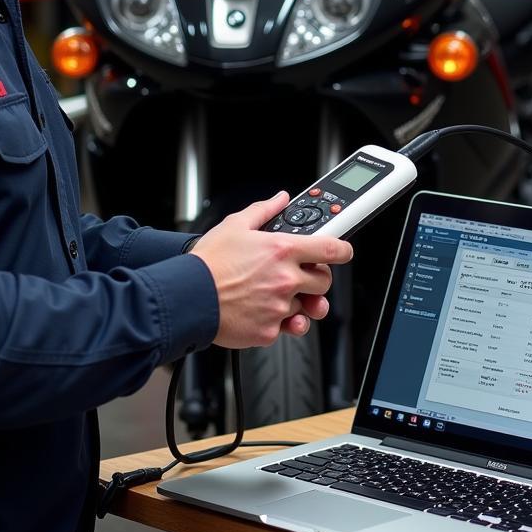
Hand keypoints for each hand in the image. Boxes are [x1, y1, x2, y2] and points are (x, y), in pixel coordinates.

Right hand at [191, 192, 352, 348]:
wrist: (188, 297)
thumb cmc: (208, 263)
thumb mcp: (235, 225)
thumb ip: (264, 210)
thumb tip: (280, 199)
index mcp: (283, 250)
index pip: (332, 249)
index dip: (343, 250)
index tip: (342, 251)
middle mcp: (286, 279)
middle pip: (324, 282)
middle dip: (316, 279)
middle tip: (298, 276)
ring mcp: (279, 307)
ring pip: (305, 307)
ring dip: (297, 302)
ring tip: (278, 297)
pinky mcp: (269, 331)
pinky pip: (286, 327)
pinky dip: (278, 322)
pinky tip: (262, 311)